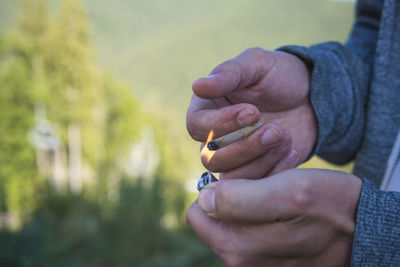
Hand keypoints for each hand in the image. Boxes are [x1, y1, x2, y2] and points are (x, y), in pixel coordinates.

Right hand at [186, 47, 316, 178]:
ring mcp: (235, 159)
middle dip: (245, 146)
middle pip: (211, 157)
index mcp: (207, 109)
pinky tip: (292, 150)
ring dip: (260, 160)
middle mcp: (214, 138)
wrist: (311, 96)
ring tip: (285, 137)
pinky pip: (256, 187)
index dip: (220, 123)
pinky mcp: (256, 173)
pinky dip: (275, 171)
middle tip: (275, 129)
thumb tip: (197, 86)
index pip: (197, 126)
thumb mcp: (257, 65)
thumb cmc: (279, 75)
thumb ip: (229, 74)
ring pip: (231, 177)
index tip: (252, 112)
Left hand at [186, 169, 361, 266]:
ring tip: (281, 191)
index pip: (198, 211)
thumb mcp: (287, 192)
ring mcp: (254, 262)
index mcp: (237, 246)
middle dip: (235, 194)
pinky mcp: (268, 259)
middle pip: (215, 216)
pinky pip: (252, 229)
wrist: (366, 231)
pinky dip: (263, 212)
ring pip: (235, 220)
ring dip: (252, 200)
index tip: (248, 180)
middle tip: (268, 182)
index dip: (218, 189)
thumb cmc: (330, 205)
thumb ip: (238, 200)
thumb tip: (204, 200)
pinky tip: (286, 205)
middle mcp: (240, 261)